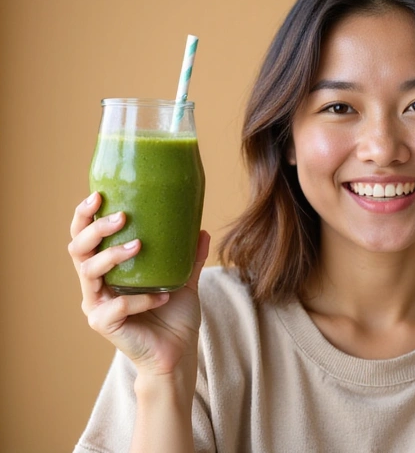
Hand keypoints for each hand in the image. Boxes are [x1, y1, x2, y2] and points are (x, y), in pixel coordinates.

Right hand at [68, 191, 209, 376]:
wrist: (178, 352)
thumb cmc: (174, 316)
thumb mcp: (184, 280)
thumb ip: (189, 256)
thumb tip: (202, 229)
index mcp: (107, 271)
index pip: (84, 238)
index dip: (85, 217)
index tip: (99, 195)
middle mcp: (95, 285)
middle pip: (78, 249)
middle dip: (96, 229)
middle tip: (122, 217)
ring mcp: (96, 305)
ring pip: (89, 272)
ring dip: (113, 255)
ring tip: (139, 246)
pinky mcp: (104, 325)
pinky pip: (117, 305)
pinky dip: (142, 298)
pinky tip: (163, 295)